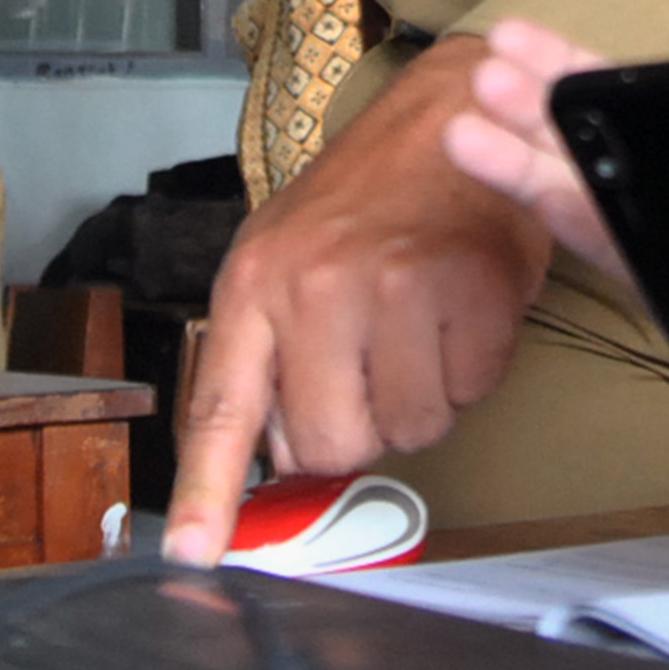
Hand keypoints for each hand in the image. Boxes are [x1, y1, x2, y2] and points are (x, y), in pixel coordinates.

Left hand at [162, 36, 548, 566]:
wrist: (452, 116)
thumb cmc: (368, 201)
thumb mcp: (287, 259)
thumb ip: (269, 356)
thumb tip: (273, 461)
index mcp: (254, 284)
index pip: (222, 408)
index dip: (207, 491)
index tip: (194, 553)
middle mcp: (314, 286)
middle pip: (331, 445)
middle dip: (361, 427)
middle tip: (377, 363)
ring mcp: (394, 284)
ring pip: (411, 429)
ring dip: (425, 398)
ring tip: (422, 326)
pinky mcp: (469, 285)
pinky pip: (471, 391)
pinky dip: (474, 367)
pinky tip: (462, 310)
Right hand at [445, 0, 668, 279]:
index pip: (636, 106)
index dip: (576, 71)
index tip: (519, 35)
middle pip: (591, 148)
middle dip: (530, 108)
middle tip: (480, 66)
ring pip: (585, 199)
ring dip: (522, 162)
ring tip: (468, 123)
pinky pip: (618, 258)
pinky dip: (566, 225)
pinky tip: (527, 191)